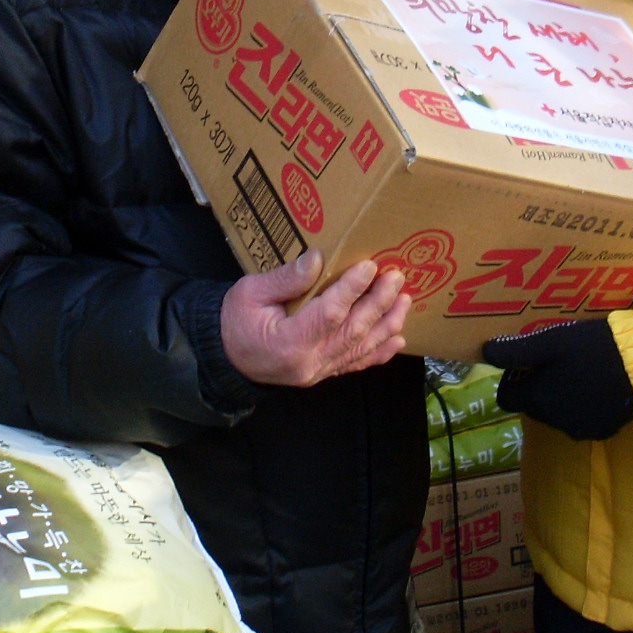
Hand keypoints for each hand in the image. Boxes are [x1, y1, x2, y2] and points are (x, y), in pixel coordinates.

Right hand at [221, 251, 409, 386]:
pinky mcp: (323, 373)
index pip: (329, 314)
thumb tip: (317, 259)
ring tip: (404, 300)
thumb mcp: (249, 292)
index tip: (369, 266)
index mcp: (287, 342)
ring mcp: (319, 371)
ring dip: (386, 323)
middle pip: (353, 332)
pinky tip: (397, 337)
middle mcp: (309, 362)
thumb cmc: (235, 322)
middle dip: (378, 303)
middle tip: (395, 277)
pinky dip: (380, 351)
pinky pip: (356, 363)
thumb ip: (285, 279)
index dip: (352, 290)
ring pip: (361, 348)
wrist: (227, 358)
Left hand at [483, 319, 632, 440]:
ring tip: (581, 372)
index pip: (507, 397)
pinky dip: (583, 407)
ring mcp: (579, 430)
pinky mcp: (601, 431)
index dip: (514, 379)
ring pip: (556, 414)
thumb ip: (515, 350)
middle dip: (538, 387)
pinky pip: (581, 421)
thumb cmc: (591, 348)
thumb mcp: (550, 341)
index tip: (531, 363)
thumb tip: (484, 352)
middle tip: (559, 363)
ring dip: (560, 398)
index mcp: (537, 399)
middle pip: (532, 405)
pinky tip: (597, 387)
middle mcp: (554, 421)